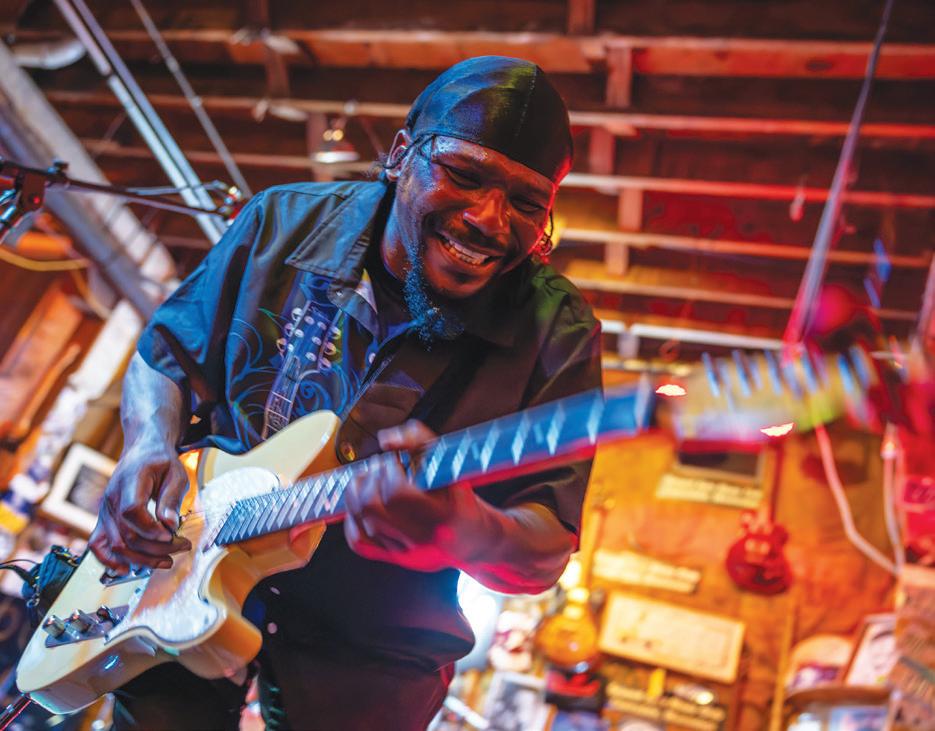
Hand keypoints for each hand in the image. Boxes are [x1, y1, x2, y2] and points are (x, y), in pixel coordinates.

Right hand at [88, 440, 191, 571]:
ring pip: (115, 545)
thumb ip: (171, 498)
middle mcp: (111, 498)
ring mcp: (104, 511)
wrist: (142, 451)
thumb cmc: (160, 461)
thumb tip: (170, 525)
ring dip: (142, 559)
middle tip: (182, 546)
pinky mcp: (103, 520)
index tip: (171, 535)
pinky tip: (127, 570)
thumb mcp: (176, 473)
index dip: (151, 529)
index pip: (132, 511)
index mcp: (129, 481)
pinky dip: (109, 561)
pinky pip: (98, 545)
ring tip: (166, 561)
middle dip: (156, 548)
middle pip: (126, 534)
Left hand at [343, 420, 486, 571]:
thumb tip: (386, 439)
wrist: (472, 539)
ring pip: (363, 523)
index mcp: (442, 515)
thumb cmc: (460, 498)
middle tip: (379, 468)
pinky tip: (362, 503)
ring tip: (369, 480)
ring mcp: (406, 552)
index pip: (397, 493)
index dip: (388, 470)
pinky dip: (352, 518)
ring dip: (358, 494)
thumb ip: (420, 441)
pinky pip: (358, 542)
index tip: (394, 460)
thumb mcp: (452, 464)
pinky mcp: (393, 558)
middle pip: (372, 508)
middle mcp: (422, 538)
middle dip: (369, 480)